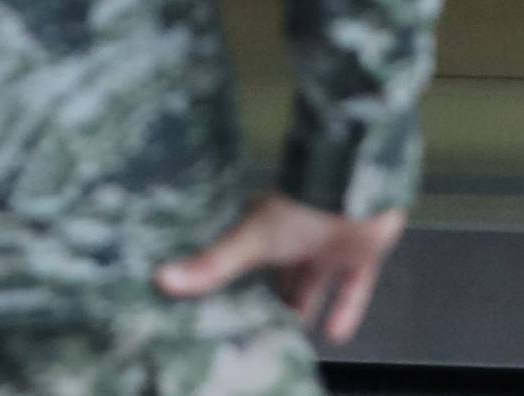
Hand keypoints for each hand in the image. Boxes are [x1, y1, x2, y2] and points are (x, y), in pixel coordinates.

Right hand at [156, 191, 405, 345]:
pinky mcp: (363, 253)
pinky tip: (335, 335)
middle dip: (273, 299)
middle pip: (283, 274)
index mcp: (271, 225)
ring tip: (292, 336)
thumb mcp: (252, 238)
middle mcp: (300, 236)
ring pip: (315, 281)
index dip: (241, 280)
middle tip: (259, 327)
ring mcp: (332, 244)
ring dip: (305, 306)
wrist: (357, 187)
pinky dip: (346, 312)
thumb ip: (213, 264)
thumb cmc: (301, 206)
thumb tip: (160, 279)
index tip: (227, 306)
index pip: (251, 257)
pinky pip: (353, 288)